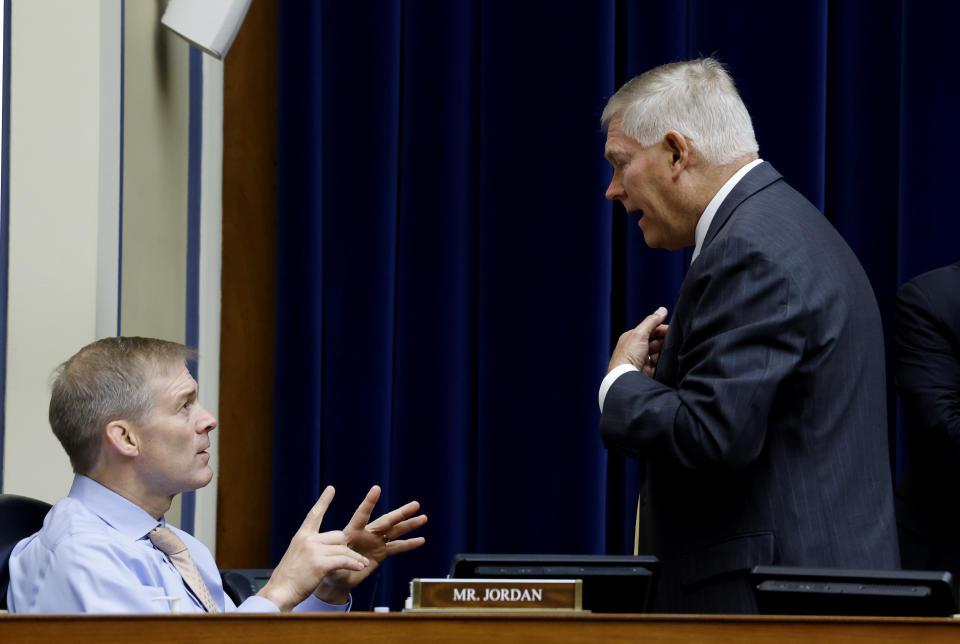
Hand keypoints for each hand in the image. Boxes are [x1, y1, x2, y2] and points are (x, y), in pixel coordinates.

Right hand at [258, 486, 369, 611]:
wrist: (280, 593)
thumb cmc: (289, 579)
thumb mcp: (298, 556)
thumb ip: (311, 548)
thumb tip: (332, 547)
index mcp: (302, 536)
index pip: (314, 514)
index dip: (323, 501)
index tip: (331, 489)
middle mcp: (308, 540)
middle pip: (338, 536)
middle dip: (345, 547)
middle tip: (351, 558)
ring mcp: (314, 551)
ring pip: (343, 549)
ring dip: (354, 558)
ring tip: (362, 564)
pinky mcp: (320, 563)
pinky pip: (344, 560)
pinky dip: (354, 564)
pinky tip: (360, 568)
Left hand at [313, 485, 426, 603]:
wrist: (337, 579)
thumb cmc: (329, 569)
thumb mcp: (330, 564)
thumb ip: (340, 561)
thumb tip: (349, 561)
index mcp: (352, 532)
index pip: (362, 515)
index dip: (369, 503)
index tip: (376, 488)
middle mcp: (366, 534)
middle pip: (386, 521)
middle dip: (401, 513)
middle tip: (415, 504)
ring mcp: (375, 542)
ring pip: (395, 531)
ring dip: (409, 525)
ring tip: (424, 517)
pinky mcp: (381, 553)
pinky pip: (397, 547)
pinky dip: (409, 544)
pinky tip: (421, 540)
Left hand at [608, 306, 668, 374]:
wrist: (625, 377)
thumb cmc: (628, 355)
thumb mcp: (640, 333)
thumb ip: (652, 321)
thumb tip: (662, 310)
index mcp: (632, 338)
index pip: (650, 330)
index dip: (661, 329)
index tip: (673, 329)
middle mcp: (636, 349)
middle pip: (655, 342)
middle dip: (664, 340)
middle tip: (674, 340)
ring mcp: (641, 361)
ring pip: (658, 353)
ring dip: (664, 352)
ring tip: (671, 351)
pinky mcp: (647, 371)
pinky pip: (659, 365)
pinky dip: (663, 363)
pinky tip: (668, 361)